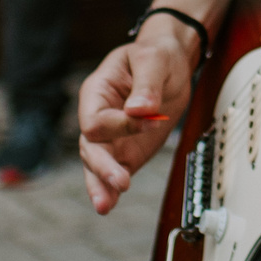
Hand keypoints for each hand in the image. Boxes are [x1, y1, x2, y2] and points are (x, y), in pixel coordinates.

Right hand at [79, 19, 200, 212]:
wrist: (170, 63)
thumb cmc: (156, 54)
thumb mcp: (153, 59)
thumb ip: (146, 84)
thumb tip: (140, 109)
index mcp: (97, 92)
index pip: (96, 119)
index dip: (119, 125)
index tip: (148, 119)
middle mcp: (100, 117)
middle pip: (90, 147)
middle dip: (103, 166)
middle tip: (121, 181)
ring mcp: (113, 138)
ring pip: (97, 166)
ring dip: (101, 184)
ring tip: (105, 205)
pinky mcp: (127, 151)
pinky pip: (116, 172)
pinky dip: (112, 189)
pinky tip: (111, 204)